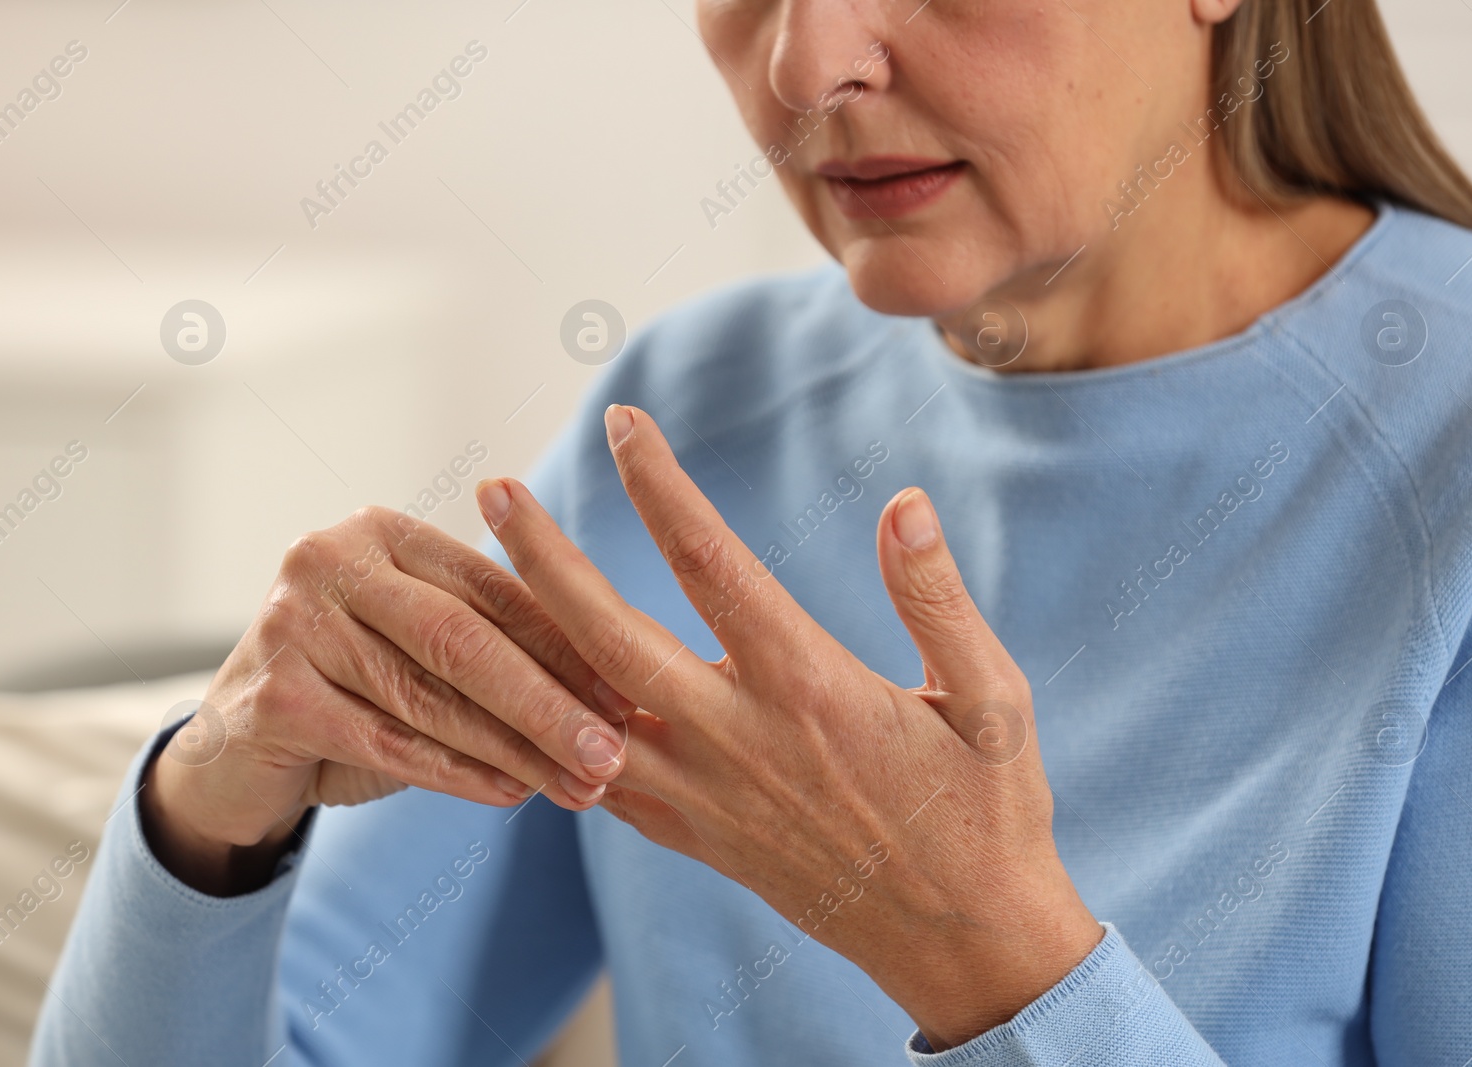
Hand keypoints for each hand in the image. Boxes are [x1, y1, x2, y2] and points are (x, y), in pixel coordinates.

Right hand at [143, 507, 631, 894]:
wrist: (233, 754)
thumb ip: (498, 649)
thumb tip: (617, 696)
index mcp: (383, 533)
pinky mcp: (271, 696)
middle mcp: (330, 560)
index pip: (494, 590)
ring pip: (429, 696)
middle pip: (464, 639)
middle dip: (549, 701)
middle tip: (614, 751)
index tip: (630, 695)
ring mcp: (292, 624)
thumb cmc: (354, 692)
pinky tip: (511, 794)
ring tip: (580, 784)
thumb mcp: (424, 652)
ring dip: (516, 748)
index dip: (567, 645)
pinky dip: (456, 772)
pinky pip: (387, 742)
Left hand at [479, 405, 1103, 1050]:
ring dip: (524, 641)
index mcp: (809, 689)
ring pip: (580, 713)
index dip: (660, 487)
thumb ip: (939, 601)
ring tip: (477, 579)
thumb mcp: (994, 701)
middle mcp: (736, 740)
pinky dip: (546, 731)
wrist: (960, 941)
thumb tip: (903, 506)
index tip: (625, 425)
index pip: (711, 564)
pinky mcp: (692, 836)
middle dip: (542, 557)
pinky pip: (593, 779)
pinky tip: (523, 691)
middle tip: (496, 491)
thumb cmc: (987, 813)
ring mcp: (703, 796)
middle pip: (607, 636)